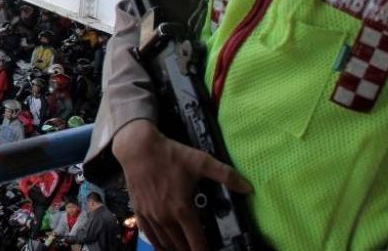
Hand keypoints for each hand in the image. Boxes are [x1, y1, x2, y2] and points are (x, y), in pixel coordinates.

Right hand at [113, 119, 252, 250]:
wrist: (138, 148)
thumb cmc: (170, 155)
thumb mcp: (201, 161)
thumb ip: (226, 175)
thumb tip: (249, 188)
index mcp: (183, 209)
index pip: (197, 242)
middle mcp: (166, 217)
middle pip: (181, 246)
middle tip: (199, 249)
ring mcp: (151, 216)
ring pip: (165, 243)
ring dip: (176, 249)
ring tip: (184, 250)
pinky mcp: (139, 211)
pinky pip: (149, 235)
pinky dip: (157, 245)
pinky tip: (162, 247)